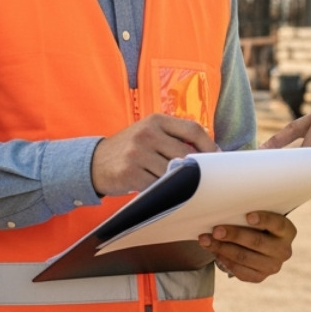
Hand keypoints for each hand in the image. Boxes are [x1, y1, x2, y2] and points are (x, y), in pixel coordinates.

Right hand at [90, 113, 215, 195]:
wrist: (94, 162)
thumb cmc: (130, 148)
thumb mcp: (148, 133)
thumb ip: (173, 137)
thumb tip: (208, 151)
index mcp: (156, 120)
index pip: (192, 129)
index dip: (209, 144)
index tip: (217, 157)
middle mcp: (147, 134)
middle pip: (185, 153)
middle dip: (195, 167)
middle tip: (202, 176)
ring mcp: (137, 153)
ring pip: (172, 172)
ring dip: (178, 181)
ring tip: (180, 185)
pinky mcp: (129, 173)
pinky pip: (156, 186)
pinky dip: (162, 191)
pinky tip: (162, 191)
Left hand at [198, 211, 295, 282]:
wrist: (263, 245)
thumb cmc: (257, 224)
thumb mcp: (261, 217)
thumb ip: (249, 214)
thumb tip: (226, 208)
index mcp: (287, 230)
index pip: (277, 224)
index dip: (264, 220)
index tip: (248, 216)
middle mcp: (284, 250)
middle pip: (256, 242)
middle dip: (234, 235)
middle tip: (216, 230)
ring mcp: (273, 266)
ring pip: (244, 258)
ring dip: (222, 248)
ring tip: (206, 240)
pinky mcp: (261, 277)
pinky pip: (240, 271)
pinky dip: (225, 260)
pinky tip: (215, 251)